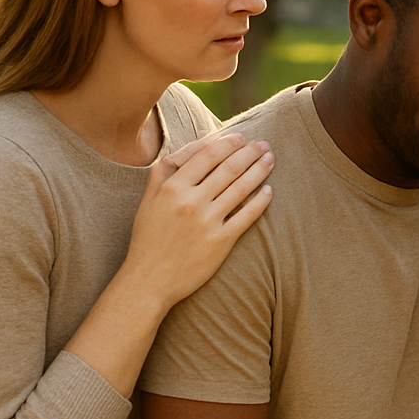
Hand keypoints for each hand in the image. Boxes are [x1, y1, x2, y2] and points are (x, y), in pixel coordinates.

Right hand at [122, 132, 273, 308]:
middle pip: (228, 168)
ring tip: (270, 160)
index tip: (241, 137)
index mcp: (171, 188)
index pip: (207, 155)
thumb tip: (183, 151)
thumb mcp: (147, 202)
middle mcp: (190, 202)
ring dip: (260, 170)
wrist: (149, 281)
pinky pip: (247, 215)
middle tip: (264, 144)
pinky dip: (261, 200)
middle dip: (250, 152)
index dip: (228, 143)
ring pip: (241, 188)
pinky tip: (269, 190)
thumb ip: (163, 175)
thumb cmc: (148, 239)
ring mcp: (207, 222)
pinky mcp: (221, 241)